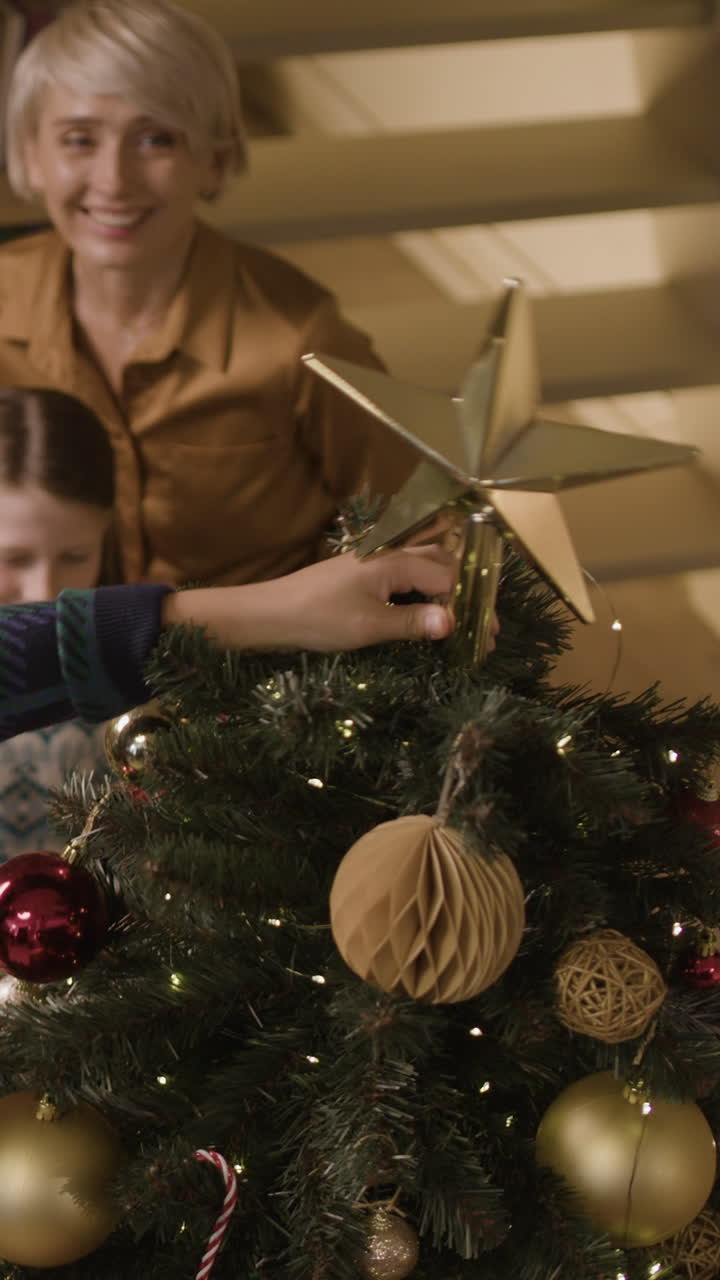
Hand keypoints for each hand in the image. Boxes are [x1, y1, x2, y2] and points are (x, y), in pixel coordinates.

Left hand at [162, 546, 455, 651]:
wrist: (270, 613)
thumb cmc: (319, 619)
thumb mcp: (369, 627)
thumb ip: (413, 623)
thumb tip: (453, 623)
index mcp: (395, 562)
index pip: (449, 580)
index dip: (472, 608)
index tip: (487, 636)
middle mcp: (390, 554)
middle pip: (443, 565)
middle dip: (467, 593)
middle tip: (483, 628)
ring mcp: (375, 561)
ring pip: (425, 566)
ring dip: (448, 589)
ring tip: (464, 617)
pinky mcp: (364, 573)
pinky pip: (407, 574)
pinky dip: (426, 590)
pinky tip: (429, 610)